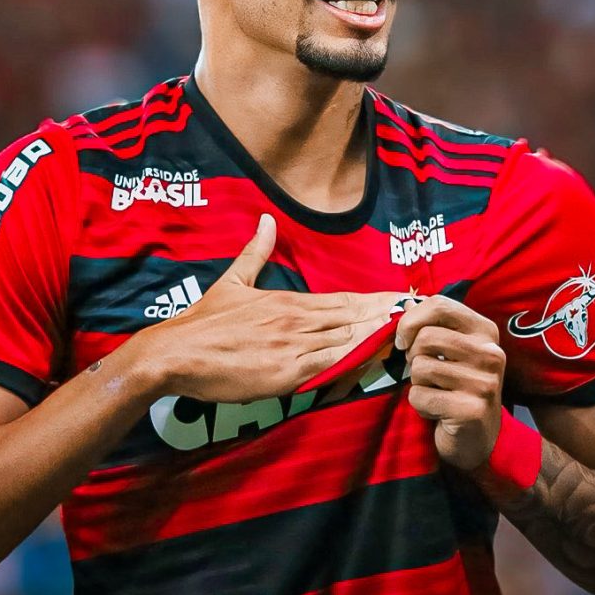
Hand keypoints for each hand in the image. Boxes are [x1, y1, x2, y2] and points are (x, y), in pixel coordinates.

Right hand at [141, 214, 402, 402]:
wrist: (175, 354)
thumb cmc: (203, 322)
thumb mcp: (232, 282)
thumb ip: (254, 253)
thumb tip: (265, 219)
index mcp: (288, 302)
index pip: (343, 300)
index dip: (375, 300)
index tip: (401, 298)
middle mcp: (297, 321)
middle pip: (353, 318)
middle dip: (387, 315)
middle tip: (419, 313)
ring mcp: (293, 348)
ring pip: (347, 341)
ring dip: (379, 337)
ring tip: (409, 334)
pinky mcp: (285, 374)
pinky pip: (328, 368)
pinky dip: (354, 362)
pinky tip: (375, 359)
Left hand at [395, 295, 505, 470]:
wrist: (477, 437)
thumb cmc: (457, 386)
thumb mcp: (452, 349)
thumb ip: (431, 324)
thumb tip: (405, 303)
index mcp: (485, 330)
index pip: (440, 304)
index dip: (411, 320)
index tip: (403, 340)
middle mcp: (490, 352)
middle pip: (426, 337)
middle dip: (413, 357)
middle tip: (425, 373)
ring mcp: (484, 382)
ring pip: (420, 367)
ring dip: (417, 383)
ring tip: (435, 392)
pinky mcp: (471, 410)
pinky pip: (420, 396)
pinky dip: (419, 404)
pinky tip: (437, 411)